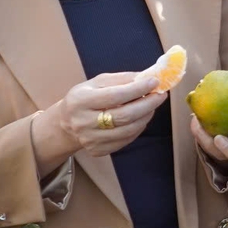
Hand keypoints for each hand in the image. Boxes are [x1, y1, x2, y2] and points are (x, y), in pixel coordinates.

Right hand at [35, 71, 168, 163]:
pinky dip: (138, 127)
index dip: (138, 89)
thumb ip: (122, 79)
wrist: (66, 124)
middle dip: (148, 104)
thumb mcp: (97, 82)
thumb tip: (148, 76)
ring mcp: (91, 139)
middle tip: (161, 95)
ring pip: (128, 130)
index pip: (115, 95)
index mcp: (81, 100)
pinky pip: (126, 140)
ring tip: (152, 105)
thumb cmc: (85, 98)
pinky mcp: (98, 150)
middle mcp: (83, 122)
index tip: (154, 82)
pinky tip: (141, 118)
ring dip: (146, 116)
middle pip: (125, 116)